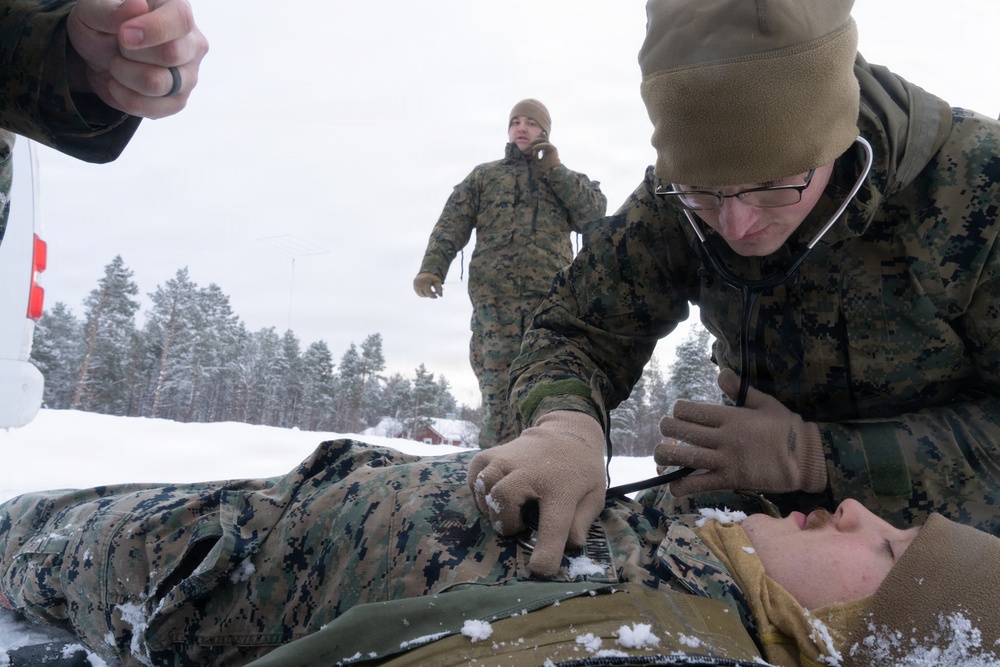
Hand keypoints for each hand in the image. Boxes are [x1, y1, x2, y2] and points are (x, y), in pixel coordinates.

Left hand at [67, 0, 208, 117]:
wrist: (99, 56)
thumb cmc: (103, 25)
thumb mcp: (93, 10)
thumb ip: (111, 9)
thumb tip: (137, 6)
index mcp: (176, 10)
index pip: (181, 20)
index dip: (153, 29)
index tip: (124, 35)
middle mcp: (192, 44)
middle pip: (171, 54)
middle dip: (130, 53)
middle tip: (118, 46)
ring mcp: (188, 75)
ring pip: (158, 84)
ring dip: (124, 75)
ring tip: (116, 64)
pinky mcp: (178, 101)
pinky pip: (153, 108)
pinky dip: (125, 98)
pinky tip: (118, 84)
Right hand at [413, 272, 442, 297]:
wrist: (425, 272)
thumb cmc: (432, 277)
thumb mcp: (437, 281)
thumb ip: (439, 288)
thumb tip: (440, 296)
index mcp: (425, 281)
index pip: (428, 292)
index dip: (433, 296)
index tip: (436, 297)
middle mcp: (419, 283)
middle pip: (424, 294)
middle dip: (430, 295)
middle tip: (434, 294)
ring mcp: (415, 285)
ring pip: (421, 295)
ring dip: (426, 295)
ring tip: (430, 292)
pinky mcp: (414, 286)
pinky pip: (418, 293)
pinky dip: (423, 294)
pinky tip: (426, 291)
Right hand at [467, 410, 605, 578]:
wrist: (569, 432)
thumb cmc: (581, 472)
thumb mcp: (594, 497)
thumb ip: (582, 523)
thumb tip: (571, 546)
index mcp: (562, 488)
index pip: (554, 526)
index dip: (546, 552)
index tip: (539, 569)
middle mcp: (531, 471)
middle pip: (503, 499)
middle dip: (506, 522)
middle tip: (517, 525)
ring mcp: (509, 458)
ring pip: (485, 485)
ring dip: (490, 506)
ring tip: (505, 509)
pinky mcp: (494, 453)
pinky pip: (475, 473)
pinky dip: (477, 488)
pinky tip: (490, 494)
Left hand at [528, 137, 559, 171]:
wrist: (551, 170)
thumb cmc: (545, 166)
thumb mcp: (537, 160)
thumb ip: (535, 155)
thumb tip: (531, 150)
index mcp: (546, 149)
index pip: (541, 142)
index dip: (536, 141)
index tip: (530, 144)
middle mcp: (550, 147)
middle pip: (543, 140)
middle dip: (536, 140)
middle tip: (530, 143)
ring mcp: (552, 147)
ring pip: (544, 141)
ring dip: (537, 142)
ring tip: (531, 146)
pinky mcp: (553, 148)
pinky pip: (546, 145)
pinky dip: (539, 145)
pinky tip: (534, 148)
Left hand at [655, 369, 826, 495]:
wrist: (805, 458)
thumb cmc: (786, 427)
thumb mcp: (765, 402)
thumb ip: (740, 390)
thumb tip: (722, 373)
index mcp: (730, 416)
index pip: (691, 410)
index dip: (678, 410)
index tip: (678, 412)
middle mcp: (724, 437)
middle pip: (682, 431)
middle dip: (667, 429)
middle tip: (665, 430)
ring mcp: (725, 460)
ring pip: (685, 457)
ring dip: (666, 456)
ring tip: (660, 455)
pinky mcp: (730, 480)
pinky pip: (700, 484)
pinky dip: (683, 486)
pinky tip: (673, 486)